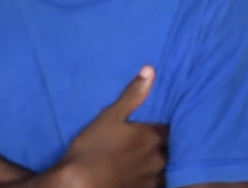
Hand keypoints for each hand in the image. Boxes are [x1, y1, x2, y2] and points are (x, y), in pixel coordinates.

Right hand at [57, 66, 167, 187]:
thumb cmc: (93, 148)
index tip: (152, 123)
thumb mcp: (110, 116)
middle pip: (164, 148)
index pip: (166, 128)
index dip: (158, 125)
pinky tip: (132, 175)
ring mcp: (152, 179)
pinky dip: (144, 177)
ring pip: (159, 167)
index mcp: (152, 136)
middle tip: (141, 142)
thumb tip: (150, 70)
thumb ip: (133, 95)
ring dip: (151, 162)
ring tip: (135, 159)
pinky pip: (151, 183)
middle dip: (156, 144)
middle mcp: (158, 158)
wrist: (80, 186)